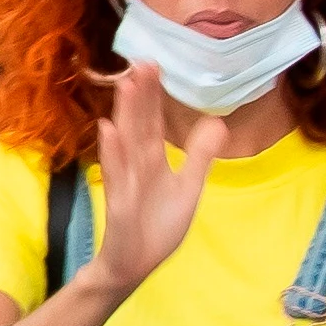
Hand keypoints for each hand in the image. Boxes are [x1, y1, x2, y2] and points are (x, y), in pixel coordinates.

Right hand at [79, 66, 208, 293]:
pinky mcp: (120, 203)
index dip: (153, 95)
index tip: (152, 64)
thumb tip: (217, 121)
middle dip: (140, 95)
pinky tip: (108, 132)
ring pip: (126, 143)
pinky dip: (112, 154)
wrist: (135, 263)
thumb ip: (200, 155)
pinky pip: (116, 176)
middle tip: (141, 62)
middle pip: (138, 124)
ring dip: (125, 115)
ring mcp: (125, 182)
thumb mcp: (188, 187)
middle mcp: (136, 165)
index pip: (152, 121)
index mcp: (152, 160)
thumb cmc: (157, 225)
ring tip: (126, 85)